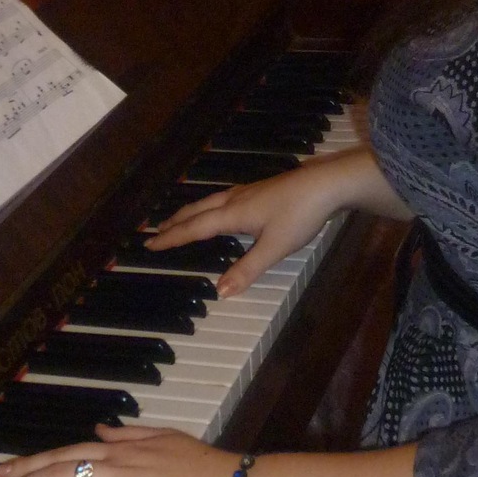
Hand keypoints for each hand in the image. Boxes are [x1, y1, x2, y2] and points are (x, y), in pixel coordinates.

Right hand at [146, 158, 345, 295]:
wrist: (328, 184)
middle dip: (175, 222)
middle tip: (156, 230)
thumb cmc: (300, 214)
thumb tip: (220, 292)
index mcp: (232, 214)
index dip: (171, 238)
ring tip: (181, 218)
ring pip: (210, 201)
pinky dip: (210, 206)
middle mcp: (235, 200)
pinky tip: (221, 209)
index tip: (149, 244)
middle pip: (197, 211)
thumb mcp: (274, 248)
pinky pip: (224, 198)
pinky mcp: (262, 189)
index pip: (194, 229)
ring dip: (191, 212)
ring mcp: (249, 192)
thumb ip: (247, 270)